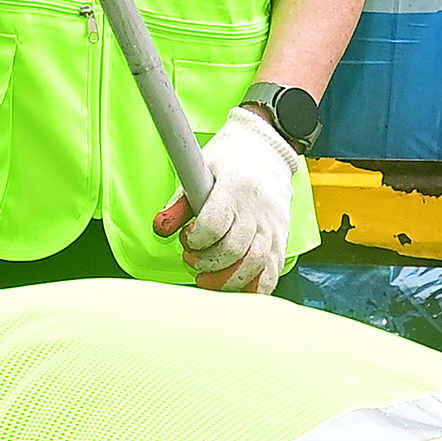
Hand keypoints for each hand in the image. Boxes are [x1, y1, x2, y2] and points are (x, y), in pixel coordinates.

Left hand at [160, 106, 302, 295]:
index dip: (196, 239)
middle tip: (192, 259)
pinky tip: (235, 286)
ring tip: (207, 277)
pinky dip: (253, 287)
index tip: (187, 237)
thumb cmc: (231, 161)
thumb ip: (179, 203)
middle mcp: (257, 210)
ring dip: (225, 280)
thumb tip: (161, 228)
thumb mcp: (200, 169)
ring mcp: (272, 228)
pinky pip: (271, 274)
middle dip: (206, 262)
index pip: (215, 224)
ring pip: (252, 266)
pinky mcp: (281, 241)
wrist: (268, 153)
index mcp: (234, 187)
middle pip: (233, 250)